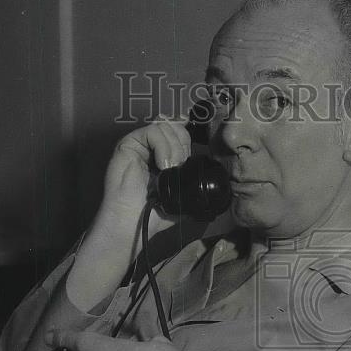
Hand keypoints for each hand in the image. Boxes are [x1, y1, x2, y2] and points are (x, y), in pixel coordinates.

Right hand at [65, 116, 191, 312]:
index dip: (191, 139)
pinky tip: (163, 166)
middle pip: (175, 125)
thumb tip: (222, 187)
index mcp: (164, 154)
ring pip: (165, 126)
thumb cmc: (154, 214)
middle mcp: (151, 146)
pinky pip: (152, 131)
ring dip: (174, 148)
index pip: (182, 132)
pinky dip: (162, 146)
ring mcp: (139, 144)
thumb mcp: (184, 198)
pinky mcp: (128, 144)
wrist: (134, 225)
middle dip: (184, 144)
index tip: (194, 158)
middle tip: (180, 167)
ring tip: (171, 170)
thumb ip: (197, 186)